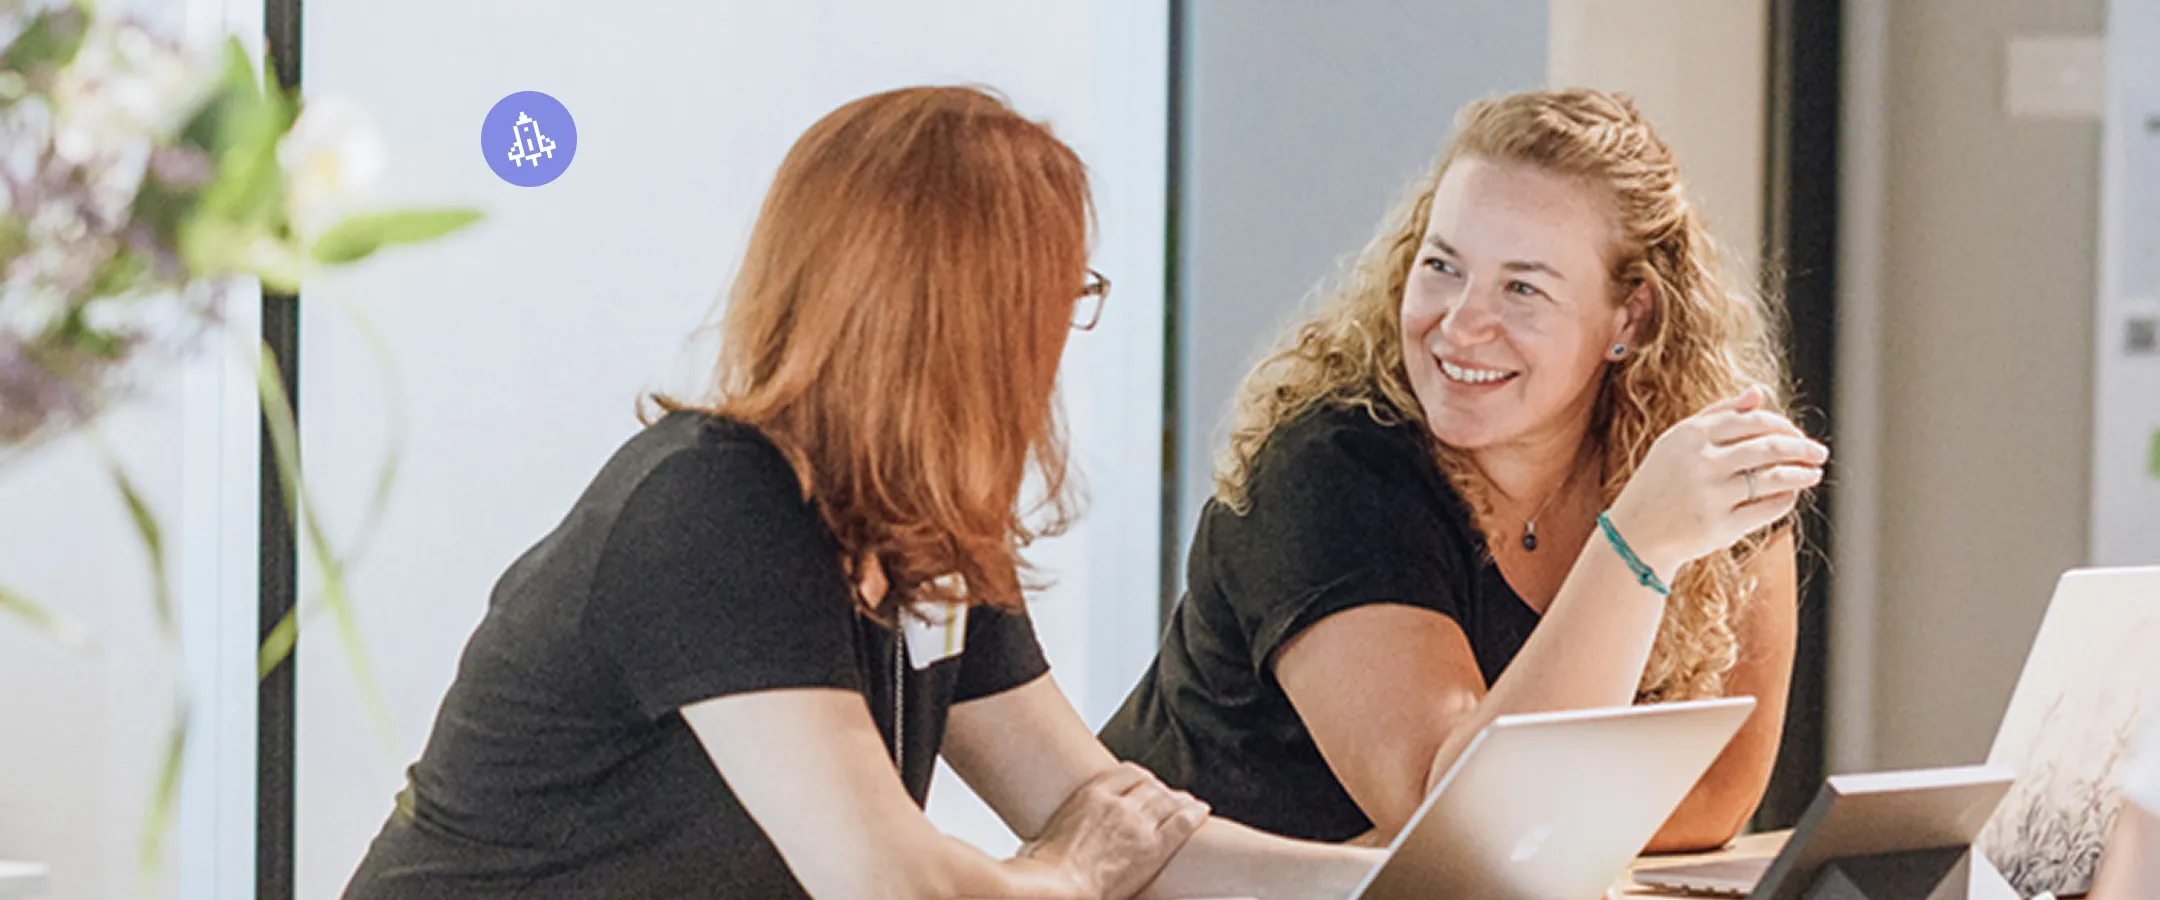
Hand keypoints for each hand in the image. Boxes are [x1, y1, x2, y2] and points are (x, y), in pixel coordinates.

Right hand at [1019, 763, 1209, 899]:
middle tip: (1166, 794)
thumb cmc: (1043, 869)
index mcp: (1089, 795)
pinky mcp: (1154, 847)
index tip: (1142, 782)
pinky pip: (1182, 822)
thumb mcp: (1043, 836)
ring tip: (1187, 801)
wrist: (1057, 887)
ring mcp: (1138, 823)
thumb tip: (1049, 842)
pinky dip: (1193, 813)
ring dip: (1178, 799)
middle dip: (1159, 789)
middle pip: (1148, 785)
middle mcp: (1117, 803)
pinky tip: (1200, 810)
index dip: (1138, 777)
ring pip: (1167, 800)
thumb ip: (1060, 830)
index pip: (1125, 773)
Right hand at [1604, 386, 1826, 577]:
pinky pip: (1767, 508)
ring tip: (1814, 474)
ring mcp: (1710, 495)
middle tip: (1819, 452)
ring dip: (1802, 474)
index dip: (1783, 425)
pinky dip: (1785, 500)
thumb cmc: (1662, 481)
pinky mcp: (1719, 525)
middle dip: (1802, 448)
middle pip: (1769, 446)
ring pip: (1774, 478)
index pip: (1753, 420)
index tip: (1796, 434)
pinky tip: (1790, 495)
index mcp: (1690, 435)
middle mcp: (1700, 462)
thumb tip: (1758, 392)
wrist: (1635, 533)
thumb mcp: (1679, 441)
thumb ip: (1717, 414)